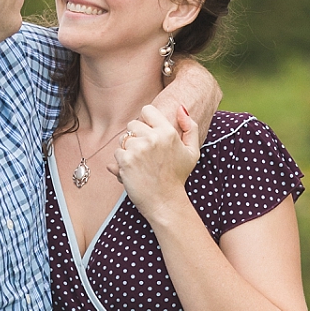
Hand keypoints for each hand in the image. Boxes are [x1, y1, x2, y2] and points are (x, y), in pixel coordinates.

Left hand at [114, 103, 199, 220]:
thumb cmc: (178, 177)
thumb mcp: (192, 152)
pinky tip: (133, 172)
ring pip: (123, 139)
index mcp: (168, 132)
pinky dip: (121, 163)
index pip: (147, 110)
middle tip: (145, 154)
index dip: (146, 122)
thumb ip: (190, 127)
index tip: (149, 135)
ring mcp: (138, 149)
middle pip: (132, 124)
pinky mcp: (126, 160)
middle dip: (136, 137)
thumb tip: (180, 108)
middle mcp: (153, 138)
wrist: (165, 202)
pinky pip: (117, 153)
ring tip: (140, 164)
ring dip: (128, 150)